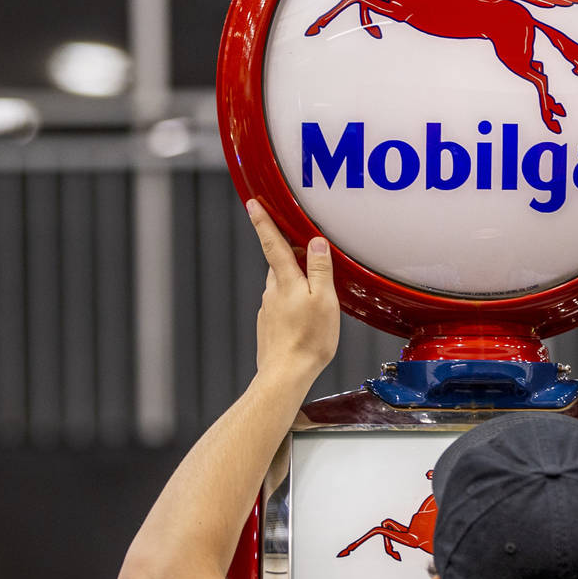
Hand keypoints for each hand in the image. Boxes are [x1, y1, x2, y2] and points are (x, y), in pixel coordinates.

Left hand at [248, 200, 339, 382]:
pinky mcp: (270, 325)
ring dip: (295, 282)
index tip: (253, 204)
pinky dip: (294, 303)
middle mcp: (272, 292)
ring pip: (282, 285)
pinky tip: (307, 316)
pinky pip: (283, 305)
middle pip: (280, 263)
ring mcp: (269, 309)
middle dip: (291, 254)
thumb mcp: (324, 300)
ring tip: (316, 291)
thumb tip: (316, 243)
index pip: (272, 243)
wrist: (286, 374)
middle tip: (308, 252)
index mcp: (286, 281)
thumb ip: (319, 269)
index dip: (263, 222)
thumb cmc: (308, 341)